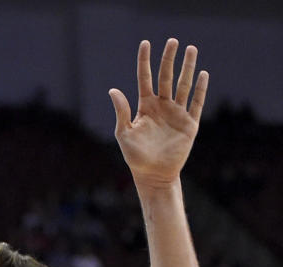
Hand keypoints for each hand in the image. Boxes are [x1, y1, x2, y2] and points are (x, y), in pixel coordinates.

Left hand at [109, 38, 207, 188]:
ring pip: (183, 86)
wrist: (153, 175)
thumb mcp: (124, 134)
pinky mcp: (189, 124)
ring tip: (191, 49)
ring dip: (187, 68)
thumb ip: (121, 111)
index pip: (145, 79)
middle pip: (166, 77)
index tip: (145, 44)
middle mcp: (162, 107)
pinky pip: (196, 103)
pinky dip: (200, 90)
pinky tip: (203, 74)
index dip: (144, 61)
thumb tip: (113, 90)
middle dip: (169, 59)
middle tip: (173, 41)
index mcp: (145, 107)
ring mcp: (176, 114)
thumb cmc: (135, 157)